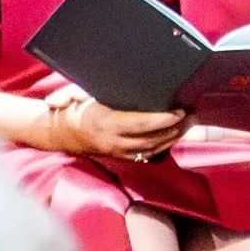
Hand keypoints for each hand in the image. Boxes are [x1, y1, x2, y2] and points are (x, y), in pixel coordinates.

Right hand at [45, 87, 185, 161]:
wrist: (62, 135)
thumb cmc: (73, 110)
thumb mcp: (72, 96)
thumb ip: (69, 94)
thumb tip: (56, 101)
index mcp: (105, 123)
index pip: (140, 123)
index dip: (162, 119)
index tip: (179, 110)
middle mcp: (114, 141)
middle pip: (152, 138)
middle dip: (176, 127)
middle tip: (193, 113)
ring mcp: (119, 151)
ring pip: (153, 148)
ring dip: (174, 136)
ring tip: (191, 121)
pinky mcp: (122, 156)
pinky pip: (148, 154)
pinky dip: (165, 145)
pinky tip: (177, 133)